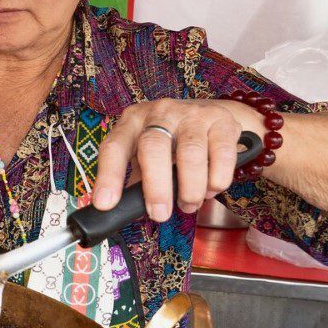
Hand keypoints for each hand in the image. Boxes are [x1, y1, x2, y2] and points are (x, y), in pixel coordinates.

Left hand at [92, 98, 261, 221]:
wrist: (213, 112)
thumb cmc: (173, 138)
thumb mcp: (146, 152)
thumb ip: (137, 179)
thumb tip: (126, 211)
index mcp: (133, 121)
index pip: (114, 147)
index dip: (108, 176)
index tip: (105, 205)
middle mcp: (160, 112)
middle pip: (154, 147)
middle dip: (156, 187)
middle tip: (160, 214)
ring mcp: (192, 114)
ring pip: (190, 153)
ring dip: (190, 188)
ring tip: (189, 204)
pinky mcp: (222, 121)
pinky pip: (221, 154)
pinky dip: (216, 179)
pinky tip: (212, 188)